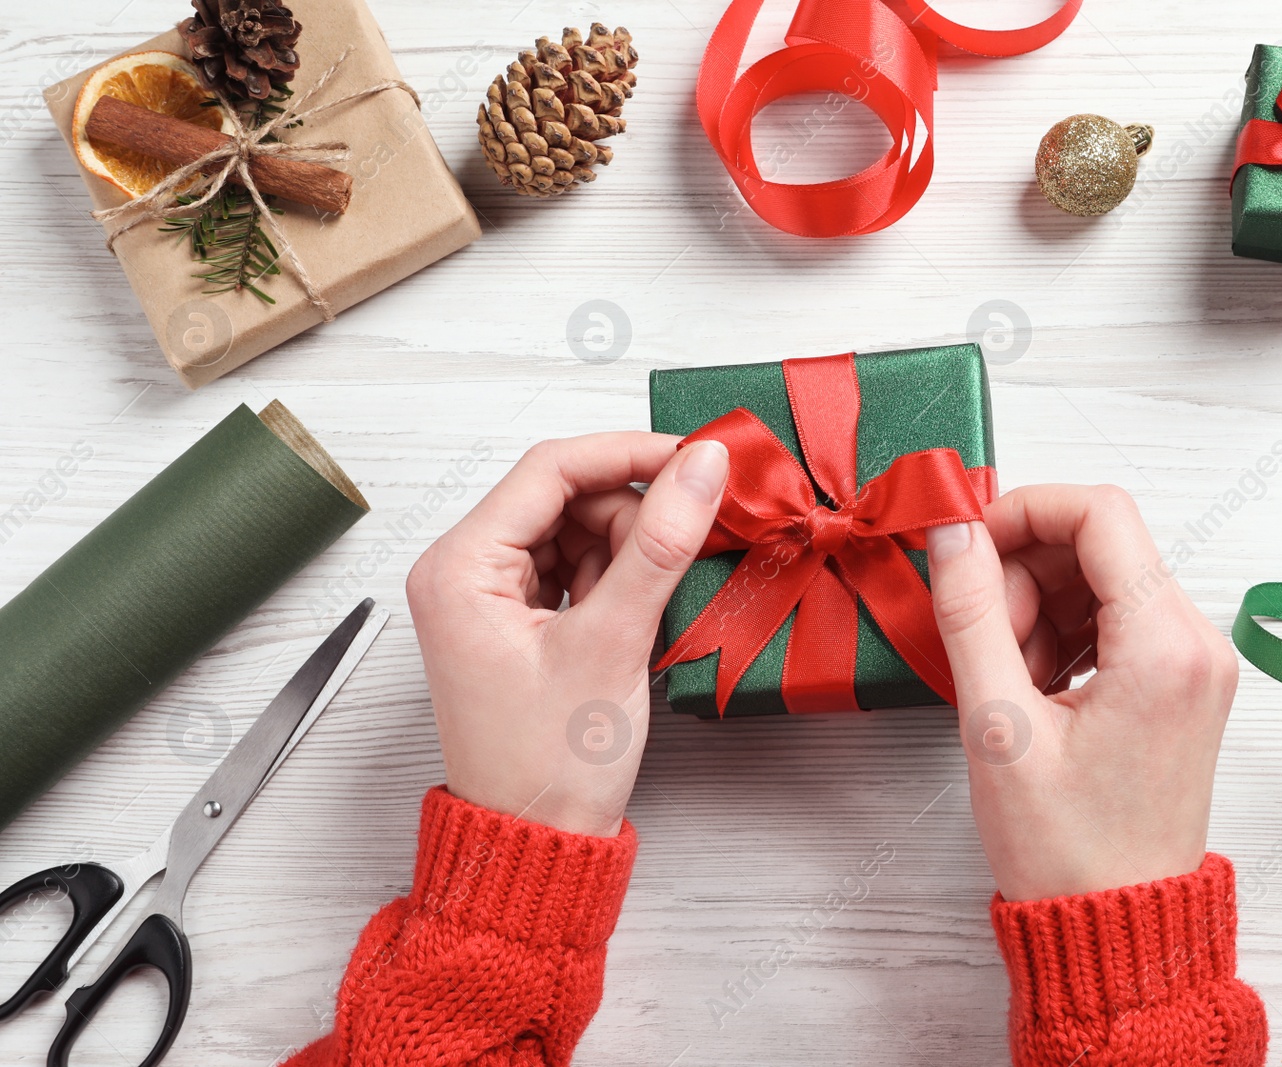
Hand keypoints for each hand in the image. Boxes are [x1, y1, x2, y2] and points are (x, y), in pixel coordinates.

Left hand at [405, 432, 728, 836]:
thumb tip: (700, 467)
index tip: (694, 458)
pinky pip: (577, 570)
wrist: (537, 846)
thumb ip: (660, 544)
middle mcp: (463, 573)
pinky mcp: (518, 623)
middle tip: (686, 545)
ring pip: (577, 531)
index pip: (550, 468)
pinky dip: (617, 580)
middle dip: (631, 514)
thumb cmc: (547, 767)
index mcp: (459, 567)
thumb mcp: (612, 642)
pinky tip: (636, 614)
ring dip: (628, 551)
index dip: (628, 454)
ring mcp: (489, 599)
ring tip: (652, 604)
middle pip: (564, 497)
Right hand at [924, 485, 1237, 900]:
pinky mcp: (1180, 682)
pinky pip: (1115, 617)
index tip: (968, 544)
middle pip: (1099, 543)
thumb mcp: (999, 727)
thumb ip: (970, 614)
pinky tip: (1033, 687)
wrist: (1116, 928)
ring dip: (1038, 606)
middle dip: (1023, 572)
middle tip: (983, 640)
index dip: (1023, 511)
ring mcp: (1195, 663)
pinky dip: (1063, 632)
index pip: (1100, 513)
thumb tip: (953, 533)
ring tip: (1009, 679)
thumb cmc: (1068, 853)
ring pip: (1102, 578)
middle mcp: (1199, 643)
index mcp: (1166, 647)